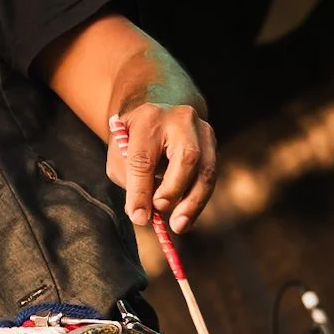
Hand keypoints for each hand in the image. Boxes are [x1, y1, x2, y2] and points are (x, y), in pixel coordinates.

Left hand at [106, 104, 217, 234]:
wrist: (161, 107)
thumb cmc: (135, 137)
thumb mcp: (119, 151)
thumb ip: (127, 179)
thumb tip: (142, 213)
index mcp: (148, 118)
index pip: (143, 158)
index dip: (140, 191)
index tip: (139, 217)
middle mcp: (181, 120)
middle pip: (186, 157)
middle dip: (174, 190)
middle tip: (160, 210)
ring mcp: (203, 130)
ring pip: (206, 169)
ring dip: (193, 202)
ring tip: (179, 226)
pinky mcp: (213, 144)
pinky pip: (210, 176)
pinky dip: (198, 200)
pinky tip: (187, 217)